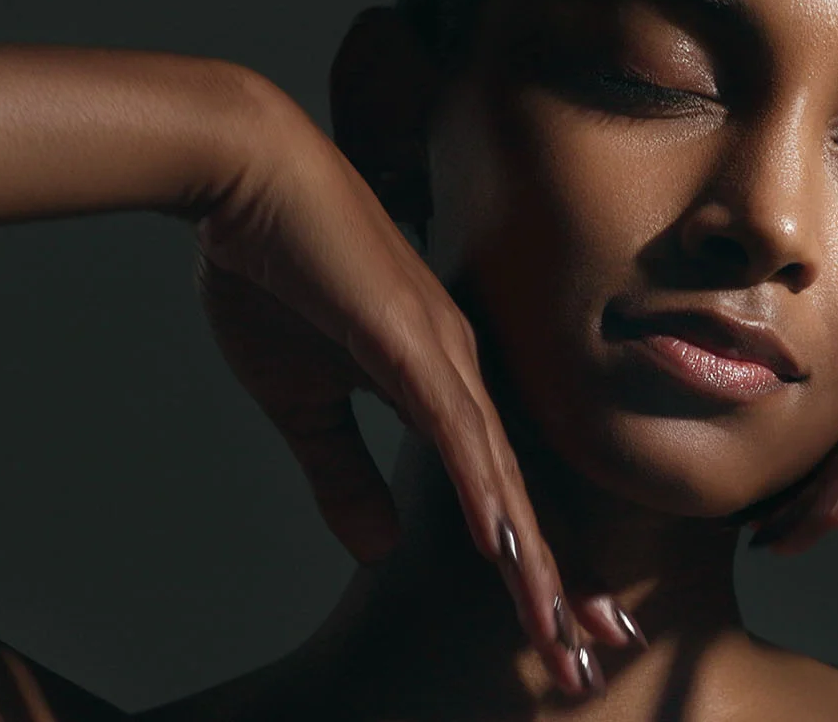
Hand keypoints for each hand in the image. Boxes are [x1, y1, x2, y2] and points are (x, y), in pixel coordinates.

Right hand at [188, 87, 629, 695]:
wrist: (249, 180)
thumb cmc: (276, 278)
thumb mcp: (304, 402)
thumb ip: (343, 471)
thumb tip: (376, 546)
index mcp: (439, 385)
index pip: (495, 493)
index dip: (530, 564)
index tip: (559, 629)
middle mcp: (459, 373)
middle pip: (518, 496)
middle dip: (554, 583)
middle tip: (588, 658)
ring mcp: (438, 353)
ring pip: (498, 474)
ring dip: (529, 557)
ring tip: (559, 630)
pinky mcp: (403, 336)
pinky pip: (451, 426)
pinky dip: (479, 487)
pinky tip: (504, 542)